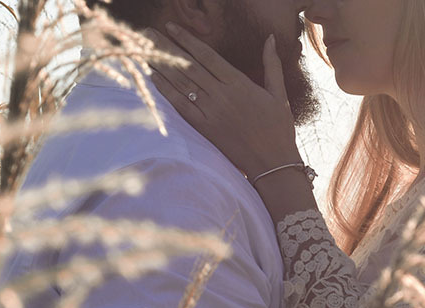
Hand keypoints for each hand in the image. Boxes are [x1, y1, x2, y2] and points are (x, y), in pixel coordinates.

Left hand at [146, 24, 302, 179]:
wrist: (273, 163)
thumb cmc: (279, 129)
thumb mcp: (278, 94)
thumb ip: (272, 64)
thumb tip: (270, 38)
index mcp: (239, 83)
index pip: (207, 55)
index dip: (187, 39)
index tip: (172, 27)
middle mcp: (222, 95)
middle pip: (189, 65)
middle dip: (167, 47)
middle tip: (148, 33)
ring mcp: (212, 112)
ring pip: (182, 83)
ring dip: (162, 66)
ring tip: (145, 51)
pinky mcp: (205, 129)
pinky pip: (181, 106)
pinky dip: (166, 92)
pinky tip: (154, 79)